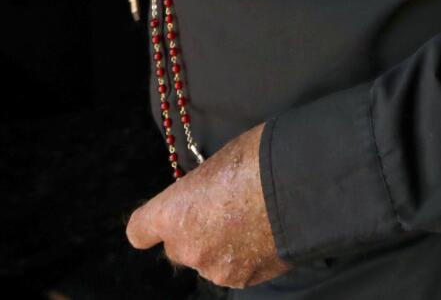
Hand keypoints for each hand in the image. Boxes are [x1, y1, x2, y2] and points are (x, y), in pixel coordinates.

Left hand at [126, 124, 288, 287]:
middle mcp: (187, 248)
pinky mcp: (244, 280)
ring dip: (223, 247)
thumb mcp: (216, 165)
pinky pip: (237, 269)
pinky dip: (248, 257)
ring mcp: (216, 268)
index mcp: (172, 214)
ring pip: (210, 260)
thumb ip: (200, 192)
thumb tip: (204, 198)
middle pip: (178, 248)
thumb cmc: (257, 160)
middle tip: (224, 212)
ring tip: (254, 221)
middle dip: (195, 234)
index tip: (162, 220)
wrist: (300, 186)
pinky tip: (266, 234)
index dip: (149, 226)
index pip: (140, 230)